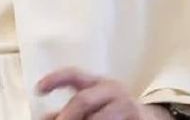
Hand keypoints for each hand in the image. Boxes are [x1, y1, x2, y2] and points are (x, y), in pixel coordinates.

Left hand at [37, 68, 171, 119]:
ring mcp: (126, 105)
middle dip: (67, 115)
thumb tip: (44, 117)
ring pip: (98, 117)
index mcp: (98, 82)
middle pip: (83, 99)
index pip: (74, 74)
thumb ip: (69, 109)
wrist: (151, 117)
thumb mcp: (93, 103)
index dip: (55, 79)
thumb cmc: (114, 108)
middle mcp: (112, 89)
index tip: (38, 89)